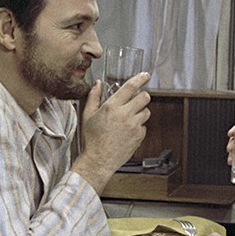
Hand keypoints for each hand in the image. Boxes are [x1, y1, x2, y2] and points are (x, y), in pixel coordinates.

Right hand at [72, 72, 151, 192]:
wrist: (98, 160)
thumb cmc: (92, 139)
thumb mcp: (87, 115)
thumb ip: (94, 97)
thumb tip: (97, 83)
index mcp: (112, 106)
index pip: (131, 87)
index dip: (140, 78)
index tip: (145, 75)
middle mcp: (125, 114)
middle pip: (144, 97)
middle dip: (142, 96)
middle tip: (136, 100)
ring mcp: (134, 126)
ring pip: (146, 111)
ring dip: (140, 112)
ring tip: (129, 118)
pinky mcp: (139, 136)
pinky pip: (144, 126)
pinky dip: (139, 127)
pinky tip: (127, 131)